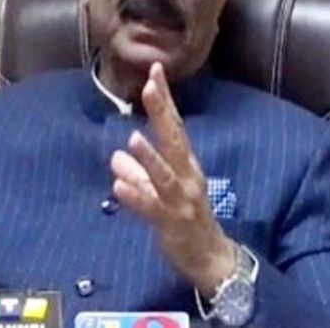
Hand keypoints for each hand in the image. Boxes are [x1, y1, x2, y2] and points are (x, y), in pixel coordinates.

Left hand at [110, 63, 235, 294]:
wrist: (211, 258)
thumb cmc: (186, 218)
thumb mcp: (161, 191)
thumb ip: (140, 173)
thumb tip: (118, 156)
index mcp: (185, 163)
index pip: (174, 125)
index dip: (164, 99)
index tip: (154, 71)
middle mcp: (187, 175)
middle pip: (174, 139)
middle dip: (161, 112)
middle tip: (150, 86)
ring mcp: (181, 199)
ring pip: (165, 175)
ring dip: (150, 156)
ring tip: (133, 137)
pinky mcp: (172, 223)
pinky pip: (153, 209)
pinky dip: (137, 197)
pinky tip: (118, 187)